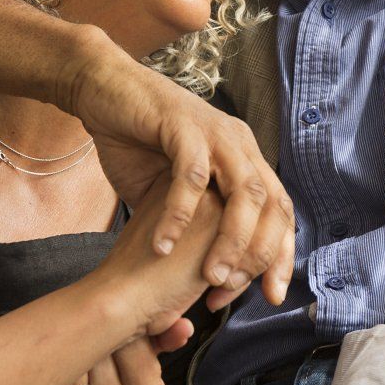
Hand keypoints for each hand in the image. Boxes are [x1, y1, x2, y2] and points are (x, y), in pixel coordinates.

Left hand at [13, 318, 192, 384]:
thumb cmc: (110, 369)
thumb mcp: (139, 351)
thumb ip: (162, 337)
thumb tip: (185, 326)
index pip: (134, 347)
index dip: (120, 331)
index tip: (113, 328)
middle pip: (102, 356)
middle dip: (93, 338)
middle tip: (87, 337)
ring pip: (74, 368)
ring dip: (67, 352)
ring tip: (68, 353)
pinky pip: (47, 384)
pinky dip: (46, 371)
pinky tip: (51, 372)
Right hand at [61, 36, 294, 305]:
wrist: (104, 89)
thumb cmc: (138, 143)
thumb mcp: (175, 189)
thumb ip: (198, 221)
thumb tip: (210, 273)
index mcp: (244, 158)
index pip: (280, 210)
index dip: (280, 253)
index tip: (272, 294)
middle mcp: (239, 144)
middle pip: (272, 204)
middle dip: (261, 254)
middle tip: (233, 291)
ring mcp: (214, 132)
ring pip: (244, 192)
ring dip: (231, 239)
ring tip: (210, 278)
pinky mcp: (182, 126)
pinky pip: (192, 177)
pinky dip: (180, 216)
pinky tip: (162, 247)